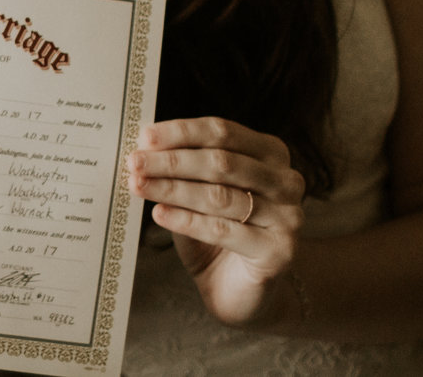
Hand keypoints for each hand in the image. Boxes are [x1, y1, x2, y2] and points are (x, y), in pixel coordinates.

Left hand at [128, 117, 305, 327]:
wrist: (239, 290)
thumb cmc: (218, 232)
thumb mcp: (201, 191)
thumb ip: (184, 168)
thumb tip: (143, 147)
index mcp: (271, 153)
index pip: (222, 132)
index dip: (181, 133)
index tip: (144, 137)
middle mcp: (287, 181)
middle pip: (221, 162)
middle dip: (172, 161)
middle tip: (134, 162)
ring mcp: (287, 216)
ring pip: (219, 196)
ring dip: (173, 189)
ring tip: (139, 186)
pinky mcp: (278, 250)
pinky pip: (222, 230)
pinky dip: (186, 220)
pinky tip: (159, 214)